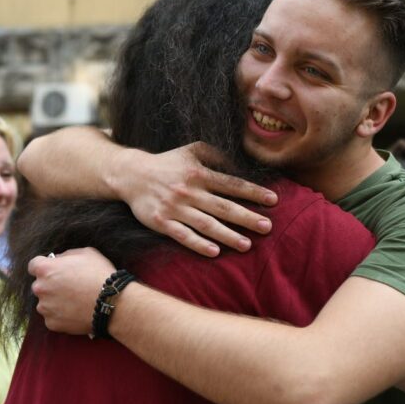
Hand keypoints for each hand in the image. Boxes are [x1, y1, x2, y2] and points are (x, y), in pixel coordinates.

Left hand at [29, 248, 117, 333]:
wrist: (111, 303)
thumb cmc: (100, 275)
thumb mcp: (86, 254)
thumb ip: (66, 255)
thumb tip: (58, 259)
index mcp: (46, 270)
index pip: (33, 265)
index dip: (44, 266)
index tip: (53, 269)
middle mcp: (40, 288)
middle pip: (40, 285)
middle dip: (50, 285)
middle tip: (69, 286)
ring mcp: (45, 308)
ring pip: (45, 302)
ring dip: (55, 301)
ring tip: (75, 301)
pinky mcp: (52, 323)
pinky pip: (52, 317)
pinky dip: (61, 315)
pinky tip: (75, 311)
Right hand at [115, 142, 276, 256]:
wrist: (131, 175)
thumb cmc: (167, 163)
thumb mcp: (191, 150)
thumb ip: (216, 154)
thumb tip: (240, 162)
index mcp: (199, 173)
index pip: (232, 184)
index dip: (253, 192)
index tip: (273, 201)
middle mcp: (189, 191)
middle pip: (223, 207)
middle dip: (247, 217)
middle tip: (268, 227)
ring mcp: (175, 208)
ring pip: (206, 224)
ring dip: (228, 235)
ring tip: (247, 245)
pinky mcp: (161, 222)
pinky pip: (182, 235)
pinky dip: (198, 244)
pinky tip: (215, 252)